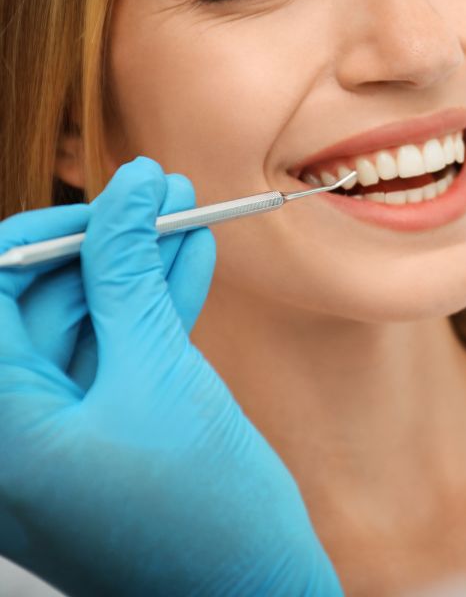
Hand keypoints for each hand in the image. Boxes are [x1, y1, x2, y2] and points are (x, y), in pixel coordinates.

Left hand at [0, 157, 340, 595]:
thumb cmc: (203, 517)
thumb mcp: (161, 376)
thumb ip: (128, 275)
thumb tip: (127, 192)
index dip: (47, 236)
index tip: (114, 202)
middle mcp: (11, 438)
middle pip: (37, 308)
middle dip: (104, 245)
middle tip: (165, 199)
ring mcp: (54, 445)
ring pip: (83, 330)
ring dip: (136, 272)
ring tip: (190, 218)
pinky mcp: (99, 446)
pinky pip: (112, 365)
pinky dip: (151, 315)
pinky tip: (191, 266)